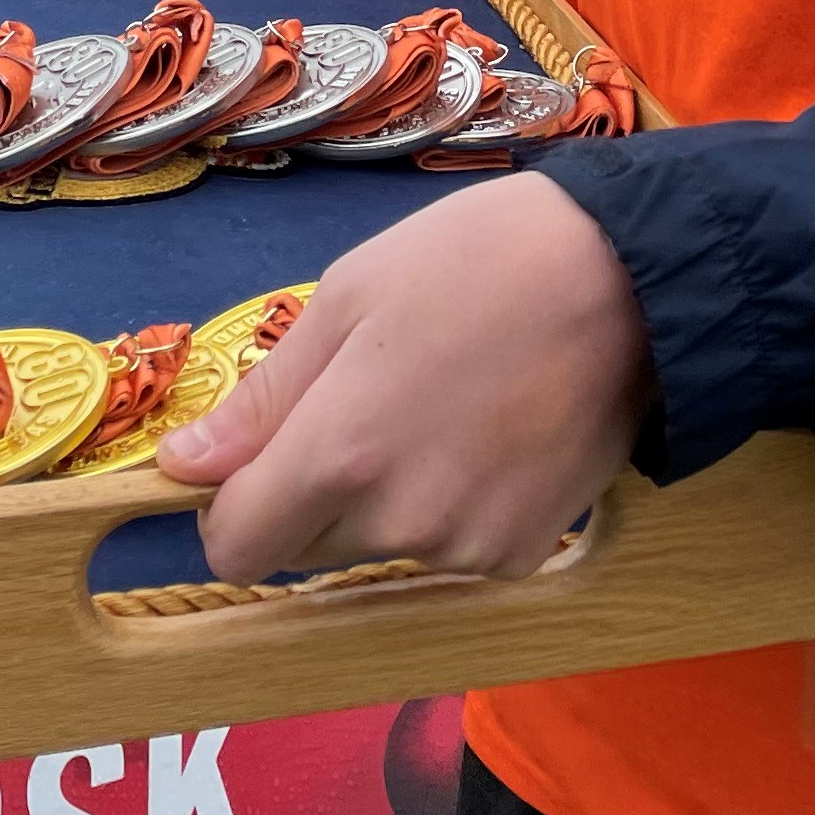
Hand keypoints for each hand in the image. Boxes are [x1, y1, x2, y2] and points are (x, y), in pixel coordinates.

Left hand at [155, 175, 652, 580]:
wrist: (632, 279)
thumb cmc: (479, 260)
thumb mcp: (351, 296)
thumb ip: (264, 398)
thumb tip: (182, 466)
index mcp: (338, 453)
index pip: (236, 546)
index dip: (232, 503)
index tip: (263, 454)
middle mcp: (397, 521)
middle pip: (307, 546)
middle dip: (316, 490)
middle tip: (375, 399)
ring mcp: (465, 547)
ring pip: (381, 547)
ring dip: (390, 498)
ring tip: (446, 405)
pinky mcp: (521, 553)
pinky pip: (451, 550)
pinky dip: (456, 508)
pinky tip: (493, 436)